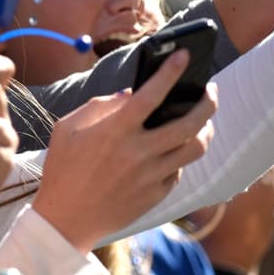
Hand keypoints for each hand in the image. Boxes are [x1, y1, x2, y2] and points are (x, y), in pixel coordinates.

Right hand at [33, 50, 216, 251]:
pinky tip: (173, 150)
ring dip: (205, 130)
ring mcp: (150, 176)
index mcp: (115, 131)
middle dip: (208, 102)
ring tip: (202, 121)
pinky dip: (179, 157)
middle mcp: (138, 152)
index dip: (170, 71)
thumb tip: (132, 94)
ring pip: (195, 149)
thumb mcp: (68, 128)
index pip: (151, 94)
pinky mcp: (156, 195)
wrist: (65, 219)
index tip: (183, 55)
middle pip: (191, 124)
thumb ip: (100, 105)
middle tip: (210, 91)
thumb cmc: (63, 169)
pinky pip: (178, 171)